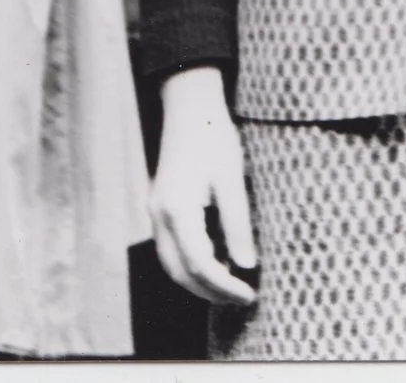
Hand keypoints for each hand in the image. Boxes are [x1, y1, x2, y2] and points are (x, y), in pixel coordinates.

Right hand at [150, 66, 257, 306]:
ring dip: (198, 282)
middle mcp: (160, 216)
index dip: (224, 285)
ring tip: (231, 288)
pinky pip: (171, 249)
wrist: (188, 106)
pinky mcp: (160, 207)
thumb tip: (246, 265)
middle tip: (243, 299)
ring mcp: (156, 212)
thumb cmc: (213, 136)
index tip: (249, 294)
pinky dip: (191, 265)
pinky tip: (217, 264)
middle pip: (180, 272)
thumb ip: (237, 223)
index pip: (200, 264)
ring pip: (171, 264)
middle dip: (210, 292)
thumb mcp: (232, 178)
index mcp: (177, 209)